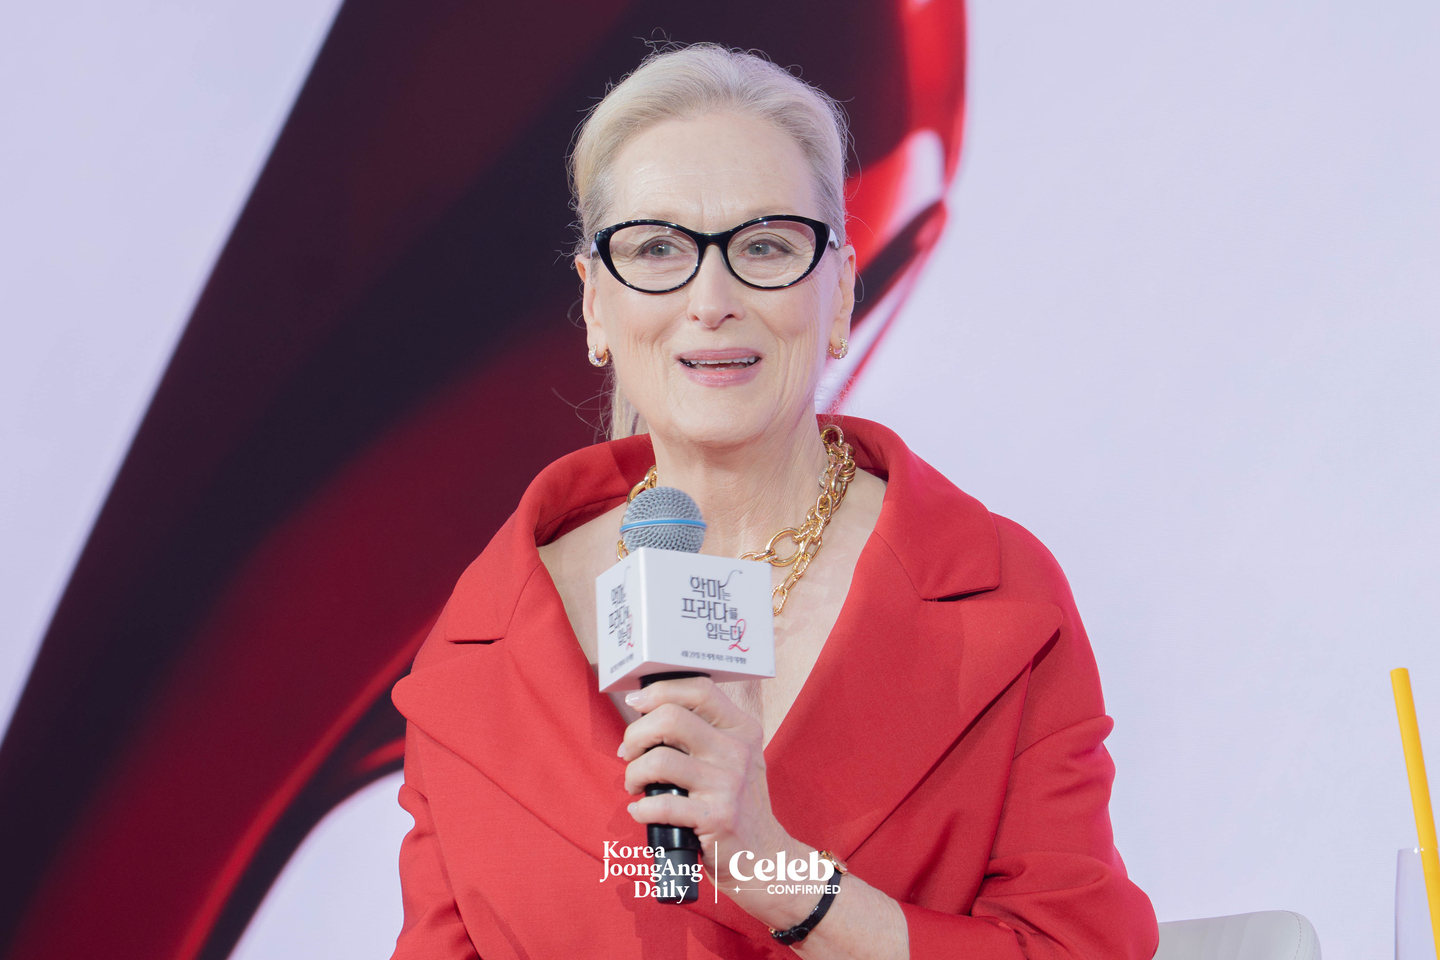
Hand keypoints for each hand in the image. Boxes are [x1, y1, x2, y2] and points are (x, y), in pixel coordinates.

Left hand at [618, 676, 815, 928]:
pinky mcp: (717, 818)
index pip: (698, 688)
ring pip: (659, 760)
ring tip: (635, 785)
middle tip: (628, 753)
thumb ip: (704, 733)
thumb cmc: (738, 805)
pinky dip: (641, 809)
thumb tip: (647, 714)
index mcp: (741, 729)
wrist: (765, 858)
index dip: (659, 691)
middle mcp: (737, 750)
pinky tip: (641, 812)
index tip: (637, 705)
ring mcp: (728, 784)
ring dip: (633, 774)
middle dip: (635, 734)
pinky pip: (661, 804)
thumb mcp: (735, 758)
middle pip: (670, 718)